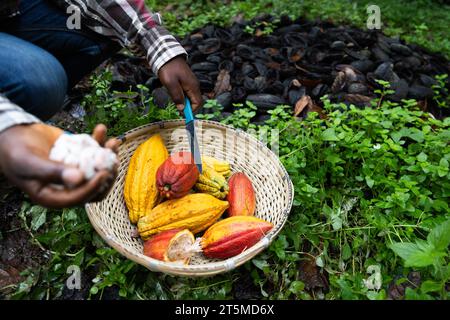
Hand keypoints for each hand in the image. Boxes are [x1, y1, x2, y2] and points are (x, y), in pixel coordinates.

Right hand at [0, 123, 119, 207]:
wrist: (12, 134)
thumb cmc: (15, 150)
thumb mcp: (30, 162)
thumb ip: (52, 172)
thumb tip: (78, 179)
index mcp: (52, 196)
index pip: (78, 198)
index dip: (93, 188)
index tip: (104, 173)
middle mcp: (66, 187)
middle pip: (95, 188)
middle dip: (107, 174)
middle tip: (113, 160)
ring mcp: (74, 172)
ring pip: (98, 170)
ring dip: (108, 156)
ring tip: (113, 141)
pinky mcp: (78, 157)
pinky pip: (94, 153)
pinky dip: (101, 142)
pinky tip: (101, 129)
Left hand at [158, 56, 202, 112]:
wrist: (167, 55)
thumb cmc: (169, 69)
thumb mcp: (170, 84)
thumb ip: (177, 96)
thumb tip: (181, 109)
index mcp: (193, 86)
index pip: (198, 103)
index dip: (191, 110)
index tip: (182, 114)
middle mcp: (194, 86)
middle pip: (195, 101)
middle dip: (187, 107)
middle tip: (176, 108)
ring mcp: (191, 83)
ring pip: (190, 97)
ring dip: (183, 101)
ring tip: (173, 98)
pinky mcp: (186, 81)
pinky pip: (186, 92)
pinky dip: (181, 96)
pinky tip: (173, 93)